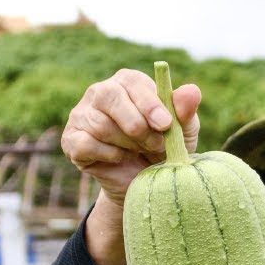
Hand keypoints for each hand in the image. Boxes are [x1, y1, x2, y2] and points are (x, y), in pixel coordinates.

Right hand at [61, 68, 201, 206]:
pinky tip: (120, 159)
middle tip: (156, 145)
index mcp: (127, 82)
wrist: (144, 183)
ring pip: (100, 124)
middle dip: (137, 125)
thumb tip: (192, 91)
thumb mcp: (181, 133)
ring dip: (127, 144)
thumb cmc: (164, 150)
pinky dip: (109, 155)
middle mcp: (100, 92)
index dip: (149, 103)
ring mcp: (82, 115)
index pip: (131, 81)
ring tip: (140, 152)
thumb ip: (184, 112)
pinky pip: (86, 143)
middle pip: (109, 96)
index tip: (165, 125)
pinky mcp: (72, 140)